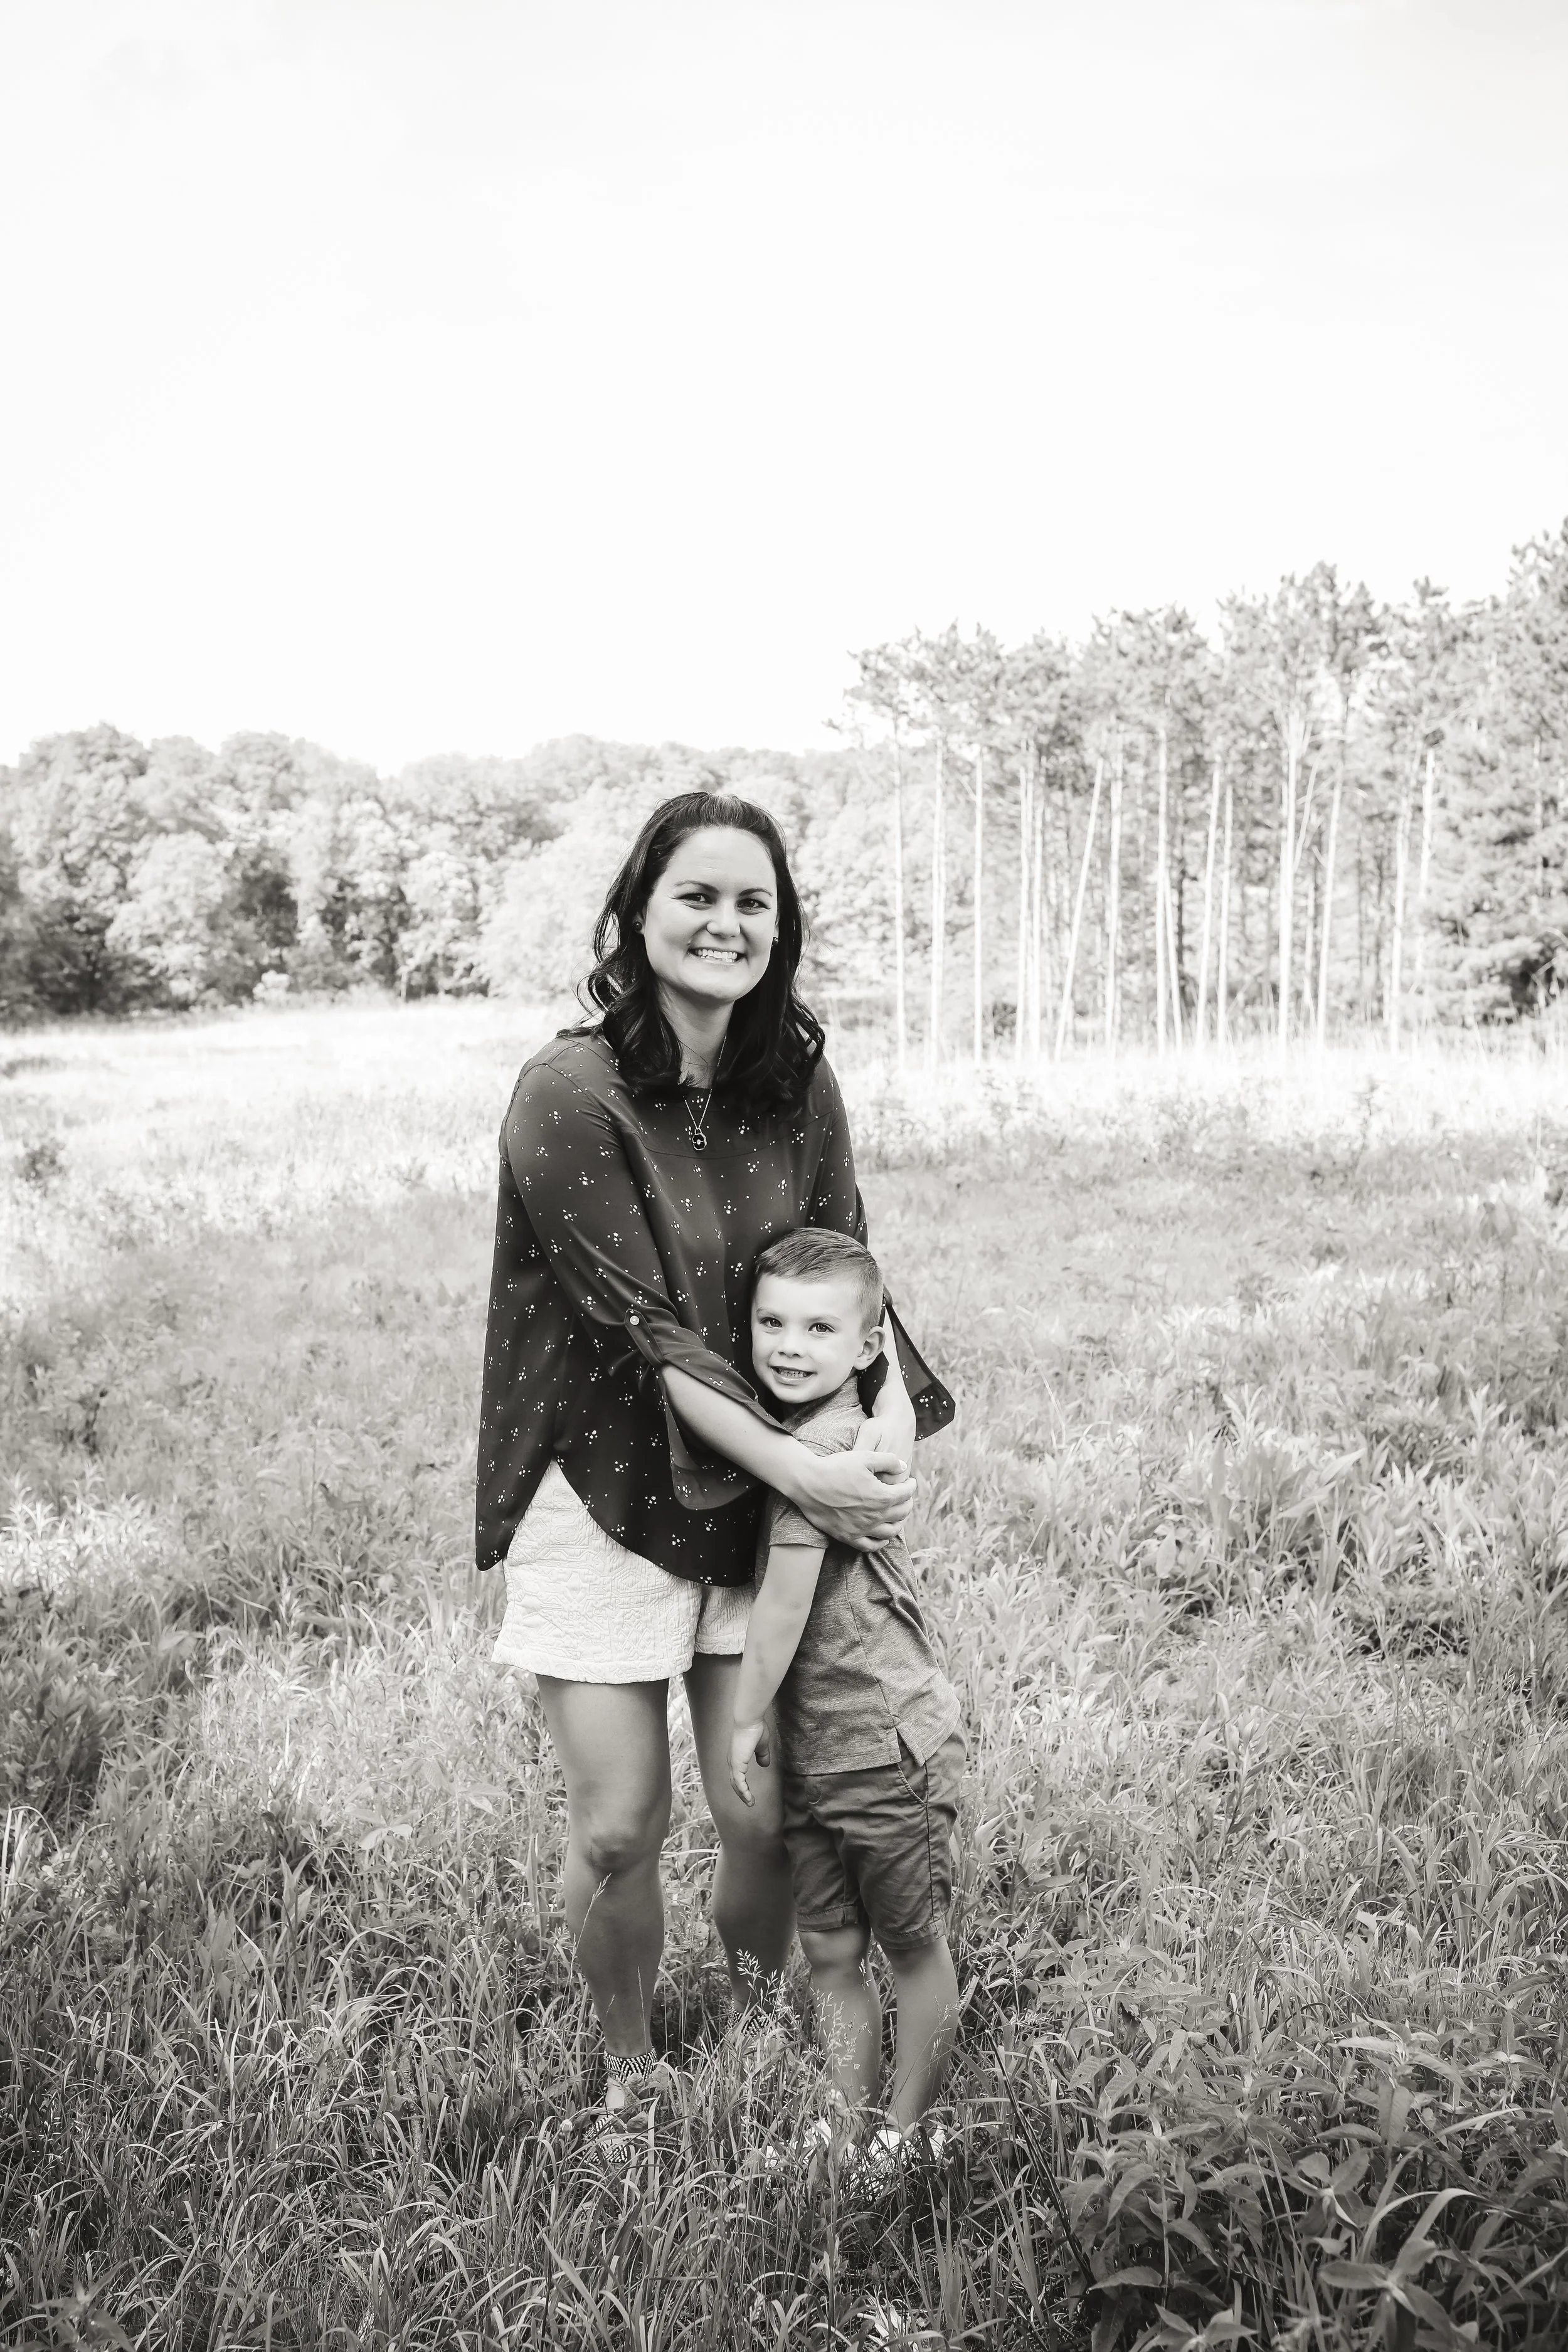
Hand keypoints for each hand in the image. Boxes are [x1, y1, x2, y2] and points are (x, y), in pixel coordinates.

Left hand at [729, 1717, 769, 1807]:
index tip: (748, 1794)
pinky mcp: (736, 1763)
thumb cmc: (755, 1728)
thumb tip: (765, 1765)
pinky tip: (748, 1798)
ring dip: (742, 1795)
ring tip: (750, 1803)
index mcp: (737, 1756)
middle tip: (749, 1802)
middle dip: (741, 1793)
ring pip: (735, 1784)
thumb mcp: (761, 1745)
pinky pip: (739, 1782)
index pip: (737, 1775)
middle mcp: (732, 1761)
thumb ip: (762, 1755)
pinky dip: (743, 1791)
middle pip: (734, 1782)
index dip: (742, 1785)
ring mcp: (733, 1762)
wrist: (749, 1720)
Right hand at [791, 1445, 914, 1549]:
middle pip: (901, 1513)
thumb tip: (904, 1467)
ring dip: (898, 1523)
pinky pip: (870, 1546)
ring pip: (890, 1532)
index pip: (906, 1494)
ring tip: (898, 1516)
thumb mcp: (864, 1457)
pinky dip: (880, 1543)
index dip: (911, 1486)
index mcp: (882, 1496)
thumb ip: (889, 1461)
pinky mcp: (848, 1537)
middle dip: (907, 1503)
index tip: (911, 1481)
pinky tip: (883, 1538)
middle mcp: (875, 1516)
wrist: (808, 1483)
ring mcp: (862, 1529)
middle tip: (906, 1497)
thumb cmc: (836, 1468)